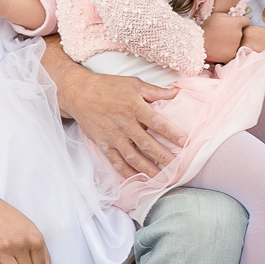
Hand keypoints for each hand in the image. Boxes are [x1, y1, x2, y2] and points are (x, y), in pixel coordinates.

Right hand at [58, 70, 184, 178]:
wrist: (79, 94)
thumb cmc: (108, 86)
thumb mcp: (133, 83)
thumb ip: (155, 91)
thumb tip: (176, 93)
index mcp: (134, 106)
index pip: (157, 122)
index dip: (171, 133)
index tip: (184, 143)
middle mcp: (124, 123)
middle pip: (147, 144)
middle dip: (163, 157)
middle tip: (178, 168)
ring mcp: (112, 136)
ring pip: (133, 157)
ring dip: (148, 169)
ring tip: (161, 179)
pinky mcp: (103, 144)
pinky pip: (116, 162)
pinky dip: (127, 173)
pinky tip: (138, 180)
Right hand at [202, 12, 248, 62]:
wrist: (199, 44)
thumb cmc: (207, 28)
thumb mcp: (217, 16)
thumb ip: (228, 16)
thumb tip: (234, 18)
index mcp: (237, 23)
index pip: (246, 21)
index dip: (241, 22)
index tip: (235, 25)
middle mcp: (239, 34)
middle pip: (241, 33)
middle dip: (235, 32)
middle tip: (224, 34)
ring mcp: (237, 46)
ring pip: (237, 43)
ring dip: (232, 42)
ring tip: (221, 42)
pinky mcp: (232, 55)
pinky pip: (233, 52)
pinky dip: (228, 51)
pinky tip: (220, 49)